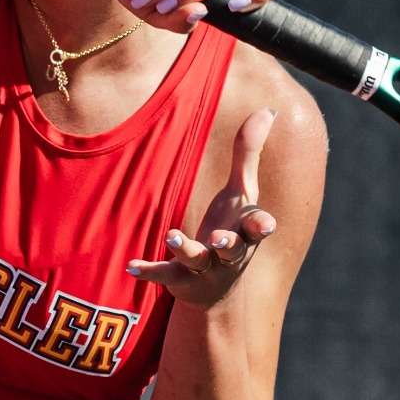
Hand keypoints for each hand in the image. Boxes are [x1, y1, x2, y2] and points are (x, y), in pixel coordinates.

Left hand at [128, 108, 277, 308]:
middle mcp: (229, 252)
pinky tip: (131, 266)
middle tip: (218, 239)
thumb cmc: (233, 228)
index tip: (266, 225)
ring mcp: (204, 267)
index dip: (262, 226)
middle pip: (231, 249)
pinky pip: (163, 274)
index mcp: (246, 231)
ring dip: (185, 248)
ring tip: (172, 235)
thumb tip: (268, 108)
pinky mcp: (180, 279)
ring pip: (195, 260)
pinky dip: (148, 270)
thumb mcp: (242, 194)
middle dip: (227, 244)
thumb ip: (249, 153)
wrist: (218, 291)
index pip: (258, 229)